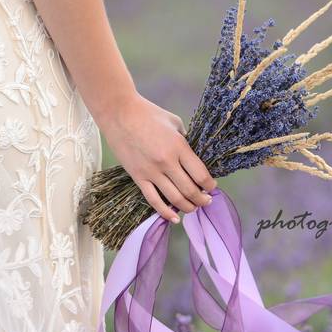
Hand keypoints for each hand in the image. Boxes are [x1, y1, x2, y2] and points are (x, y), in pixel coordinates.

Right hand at [98, 93, 216, 223]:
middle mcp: (167, 162)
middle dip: (202, 199)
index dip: (210, 185)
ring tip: (194, 208)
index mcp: (179, 147)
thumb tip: (193, 156)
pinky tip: (175, 218)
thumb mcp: (174, 122)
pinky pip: (153, 200)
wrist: (118, 113)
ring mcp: (151, 172)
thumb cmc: (148, 114)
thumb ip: (185, 140)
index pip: (200, 174)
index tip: (212, 187)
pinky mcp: (138, 177)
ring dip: (188, 207)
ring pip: (175, 199)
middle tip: (206, 200)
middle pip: (190, 190)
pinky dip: (166, 212)